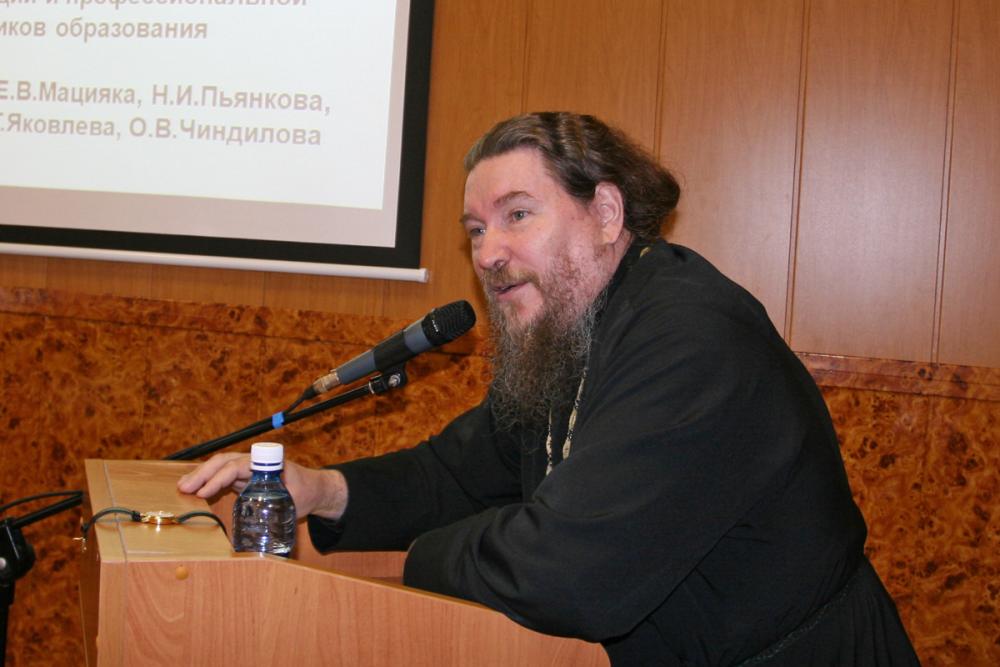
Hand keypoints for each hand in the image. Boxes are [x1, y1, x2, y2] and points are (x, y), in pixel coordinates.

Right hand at [177, 452, 348, 519]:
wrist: (315, 488)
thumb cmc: (307, 492)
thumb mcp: (296, 499)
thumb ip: (280, 505)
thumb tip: (261, 523)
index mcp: (266, 464)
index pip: (237, 467)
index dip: (219, 479)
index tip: (204, 492)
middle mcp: (255, 462)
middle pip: (224, 462)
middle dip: (203, 474)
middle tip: (184, 488)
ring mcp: (248, 468)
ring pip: (220, 466)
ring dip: (201, 475)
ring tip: (183, 487)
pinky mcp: (245, 477)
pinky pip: (223, 474)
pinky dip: (208, 480)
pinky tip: (194, 488)